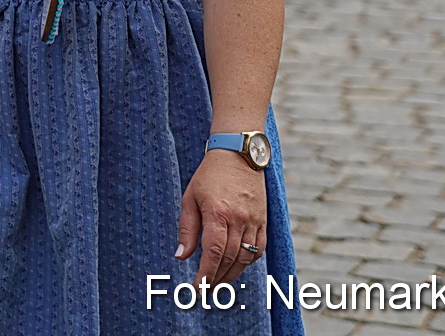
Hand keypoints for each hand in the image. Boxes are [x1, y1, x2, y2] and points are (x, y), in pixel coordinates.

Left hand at [175, 149, 267, 284]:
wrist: (238, 154)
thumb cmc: (209, 175)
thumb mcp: (190, 197)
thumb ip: (187, 228)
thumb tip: (181, 256)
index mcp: (218, 213)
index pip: (213, 253)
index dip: (205, 274)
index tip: (197, 287)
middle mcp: (239, 219)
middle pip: (229, 259)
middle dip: (216, 279)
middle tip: (205, 290)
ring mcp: (254, 220)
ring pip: (245, 257)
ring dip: (232, 274)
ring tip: (218, 284)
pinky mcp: (263, 220)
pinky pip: (259, 248)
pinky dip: (248, 261)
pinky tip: (237, 266)